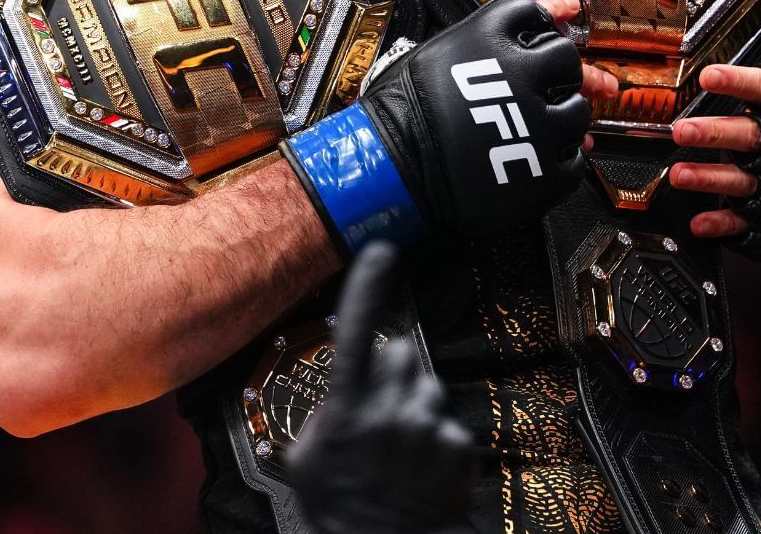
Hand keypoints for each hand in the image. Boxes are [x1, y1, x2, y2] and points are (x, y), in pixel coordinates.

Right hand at [283, 0, 593, 251]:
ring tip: (531, 128)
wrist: (387, 169)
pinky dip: (561, 159)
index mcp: (490, 38)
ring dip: (562, 118)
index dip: (538, 30)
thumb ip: (494, 31)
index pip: (537, 17)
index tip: (538, 40)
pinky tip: (536, 158)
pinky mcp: (544, 170)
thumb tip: (555, 10)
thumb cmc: (401, 112)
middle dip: (555, 74)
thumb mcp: (437, 50)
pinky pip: (575, 160)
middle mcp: (521, 74)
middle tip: (538, 88)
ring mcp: (537, 123)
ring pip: (579, 111)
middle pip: (565, 59)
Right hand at [287, 243, 477, 533]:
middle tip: (379, 412)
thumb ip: (321, 416)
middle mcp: (388, 410)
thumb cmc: (341, 510)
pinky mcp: (456, 444)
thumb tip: (337, 392)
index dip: (369, 286)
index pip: (358, 331)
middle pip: (400, 354)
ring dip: (416, 407)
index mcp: (346, 410)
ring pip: (427, 386)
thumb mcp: (305, 461)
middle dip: (392, 373)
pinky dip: (438, 438)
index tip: (380, 252)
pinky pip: (448, 420)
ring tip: (400, 449)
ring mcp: (425, 427)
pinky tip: (421, 466)